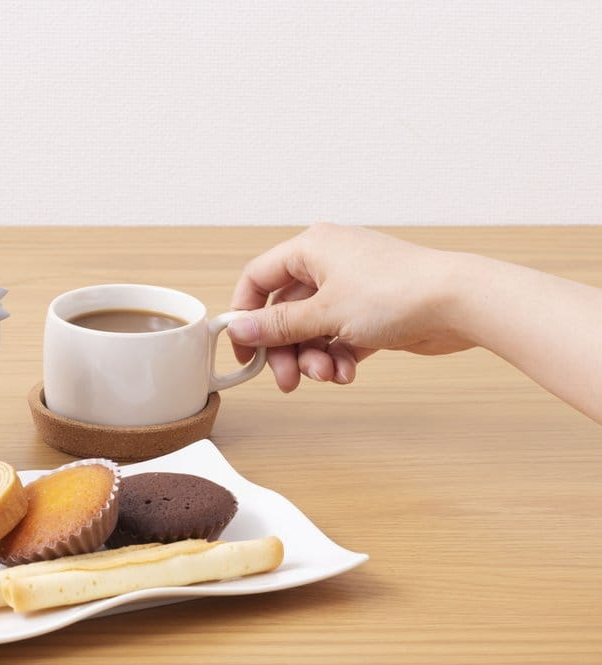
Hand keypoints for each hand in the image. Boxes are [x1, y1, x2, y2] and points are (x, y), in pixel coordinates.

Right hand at [228, 223, 474, 391]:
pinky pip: (340, 338)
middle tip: (288, 380)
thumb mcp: (325, 313)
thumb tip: (240, 329)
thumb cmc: (396, 292)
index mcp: (311, 248)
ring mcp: (352, 288)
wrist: (459, 303)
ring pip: (313, 329)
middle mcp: (328, 263)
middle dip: (286, 350)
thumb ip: (278, 325)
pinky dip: (338, 357)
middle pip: (285, 312)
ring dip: (314, 358)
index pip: (258, 279)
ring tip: (329, 375)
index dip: (245, 315)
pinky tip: (347, 373)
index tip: (244, 351)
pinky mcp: (372, 312)